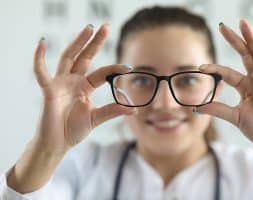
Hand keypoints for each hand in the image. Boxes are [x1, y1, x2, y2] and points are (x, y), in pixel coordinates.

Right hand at [33, 24, 135, 153]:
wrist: (57, 144)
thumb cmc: (73, 130)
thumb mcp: (96, 118)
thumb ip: (112, 111)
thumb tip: (133, 110)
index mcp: (85, 87)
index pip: (102, 73)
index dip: (114, 69)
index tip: (129, 68)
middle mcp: (74, 81)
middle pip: (85, 57)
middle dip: (95, 42)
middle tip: (106, 27)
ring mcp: (61, 84)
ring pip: (69, 57)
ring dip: (78, 42)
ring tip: (89, 28)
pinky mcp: (49, 90)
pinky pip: (41, 71)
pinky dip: (40, 57)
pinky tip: (43, 42)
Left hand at [194, 19, 252, 151]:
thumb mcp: (233, 117)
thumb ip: (217, 109)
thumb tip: (196, 107)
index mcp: (245, 86)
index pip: (227, 72)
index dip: (215, 68)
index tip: (200, 66)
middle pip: (244, 55)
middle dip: (234, 41)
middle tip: (223, 26)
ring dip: (252, 40)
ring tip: (243, 24)